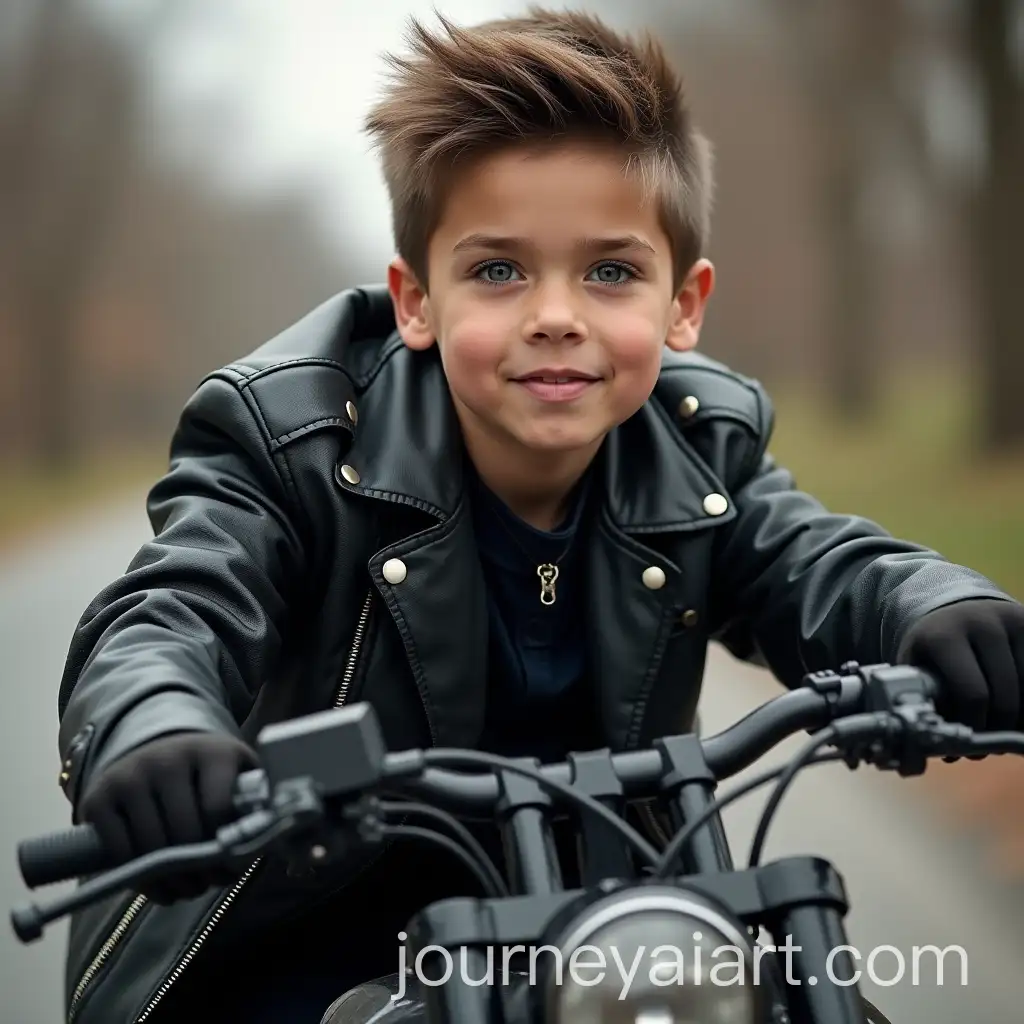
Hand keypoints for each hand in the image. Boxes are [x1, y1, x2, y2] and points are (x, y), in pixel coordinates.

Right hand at [78, 731, 257, 903]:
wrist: (157, 746)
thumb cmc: (207, 771)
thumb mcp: (237, 772)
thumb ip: (256, 800)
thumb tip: (275, 839)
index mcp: (211, 751)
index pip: (218, 808)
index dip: (227, 844)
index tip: (233, 862)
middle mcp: (167, 758)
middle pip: (185, 831)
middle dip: (201, 868)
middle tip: (210, 882)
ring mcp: (130, 776)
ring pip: (152, 846)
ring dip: (173, 879)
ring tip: (190, 887)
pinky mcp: (98, 798)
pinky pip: (120, 852)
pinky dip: (142, 879)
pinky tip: (161, 885)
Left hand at [897, 598, 1023, 733]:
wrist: (954, 609)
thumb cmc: (933, 649)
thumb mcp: (918, 666)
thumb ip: (925, 698)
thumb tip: (944, 747)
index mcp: (944, 636)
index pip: (973, 694)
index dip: (975, 725)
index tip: (968, 745)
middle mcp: (981, 624)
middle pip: (1005, 696)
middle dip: (998, 728)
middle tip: (988, 745)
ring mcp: (1011, 622)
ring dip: (1019, 718)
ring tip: (1002, 728)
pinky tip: (1015, 711)